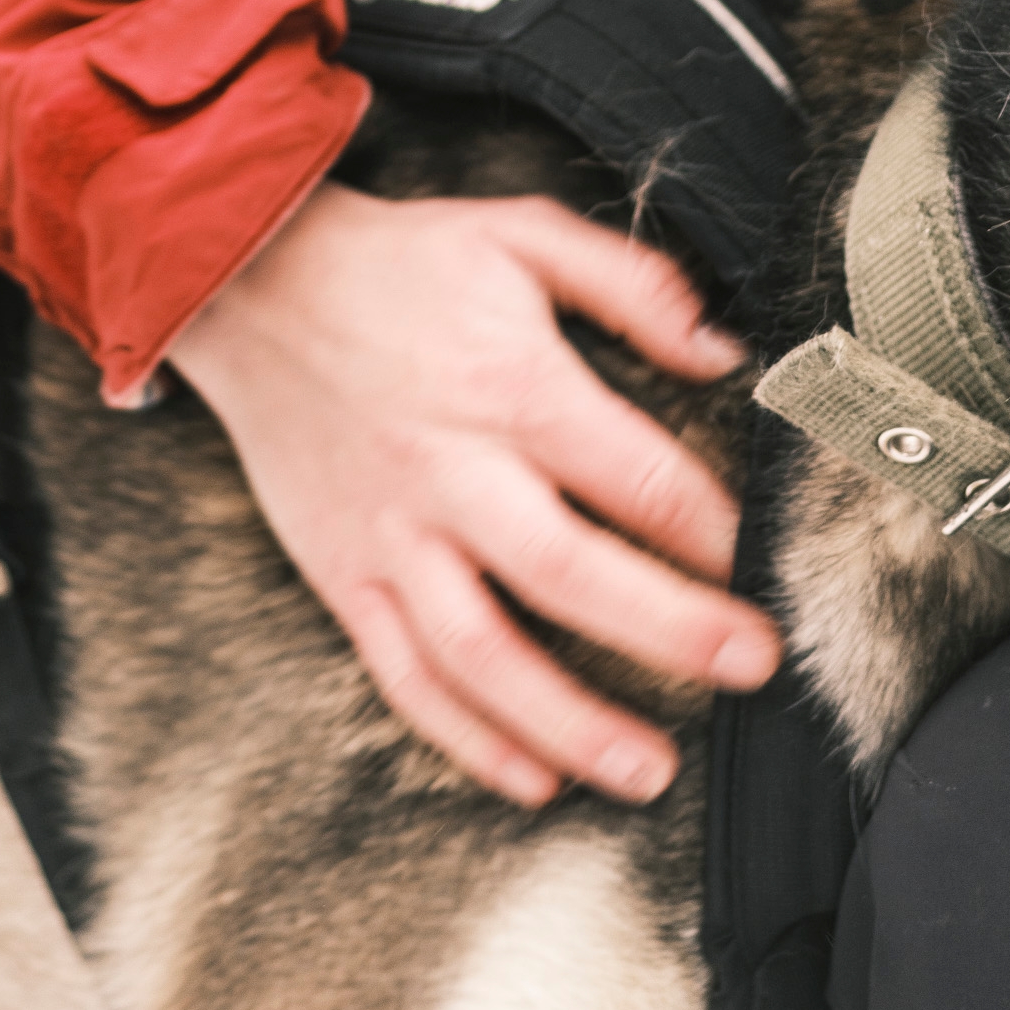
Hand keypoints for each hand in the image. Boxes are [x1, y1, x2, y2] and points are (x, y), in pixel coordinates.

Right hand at [161, 183, 777, 806]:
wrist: (247, 285)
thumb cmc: (397, 263)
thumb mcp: (521, 233)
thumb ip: (630, 285)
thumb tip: (719, 353)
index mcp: (511, 388)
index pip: (635, 476)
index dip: (713, 527)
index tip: (761, 561)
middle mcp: (453, 474)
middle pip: (572, 576)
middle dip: (673, 632)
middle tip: (751, 666)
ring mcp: (393, 537)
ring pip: (483, 654)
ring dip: (571, 723)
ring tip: (650, 770)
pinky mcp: (345, 577)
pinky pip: (406, 676)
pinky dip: (468, 738)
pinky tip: (532, 776)